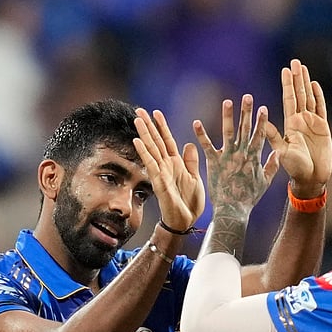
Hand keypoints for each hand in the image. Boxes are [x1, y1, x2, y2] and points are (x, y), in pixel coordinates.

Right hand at [133, 108, 204, 232]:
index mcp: (176, 163)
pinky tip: (138, 141)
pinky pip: (151, 164)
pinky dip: (144, 152)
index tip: (156, 112)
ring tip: (136, 119)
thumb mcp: (195, 177)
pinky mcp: (159, 182)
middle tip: (139, 110)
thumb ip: (191, 161)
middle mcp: (166, 165)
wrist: (186, 221)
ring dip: (144, 134)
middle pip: (156, 141)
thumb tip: (189, 144)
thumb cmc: (190, 202)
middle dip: (148, 125)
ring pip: (151, 149)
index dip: (162, 126)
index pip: (167, 140)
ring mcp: (161, 173)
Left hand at [193, 94, 278, 218]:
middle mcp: (241, 154)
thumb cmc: (249, 198)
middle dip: (247, 112)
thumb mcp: (265, 182)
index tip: (263, 107)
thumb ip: (272, 166)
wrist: (233, 210)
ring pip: (228, 132)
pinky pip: (206, 146)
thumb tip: (278, 153)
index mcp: (254, 157)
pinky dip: (201, 134)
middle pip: (245, 129)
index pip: (259, 135)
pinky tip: (196, 121)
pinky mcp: (213, 162)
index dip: (262, 121)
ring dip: (228, 116)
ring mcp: (227, 157)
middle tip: (247, 97)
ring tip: (227, 102)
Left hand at [261, 59, 331, 197]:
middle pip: (298, 94)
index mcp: (290, 124)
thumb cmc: (295, 168)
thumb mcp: (283, 152)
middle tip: (294, 61)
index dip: (287, 84)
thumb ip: (274, 137)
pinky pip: (321, 108)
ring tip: (303, 67)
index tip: (285, 70)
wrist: (311, 178)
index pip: (288, 99)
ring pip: (309, 98)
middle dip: (297, 78)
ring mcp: (311, 123)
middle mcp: (300, 120)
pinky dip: (318, 96)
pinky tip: (315, 85)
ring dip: (306, 83)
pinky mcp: (323, 128)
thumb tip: (263, 122)